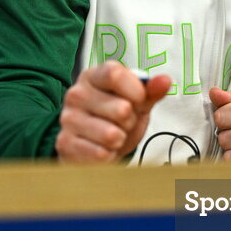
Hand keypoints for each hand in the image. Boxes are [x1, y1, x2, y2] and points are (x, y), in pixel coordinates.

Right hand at [56, 61, 171, 162]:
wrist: (94, 144)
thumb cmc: (116, 118)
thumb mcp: (136, 101)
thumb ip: (151, 90)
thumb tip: (165, 80)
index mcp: (93, 76)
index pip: (115, 74)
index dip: (135, 91)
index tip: (139, 100)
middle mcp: (76, 94)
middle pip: (120, 108)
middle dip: (130, 120)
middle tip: (123, 122)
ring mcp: (68, 119)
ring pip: (111, 134)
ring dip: (120, 140)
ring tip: (114, 135)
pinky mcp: (65, 143)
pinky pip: (100, 153)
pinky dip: (109, 155)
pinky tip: (103, 149)